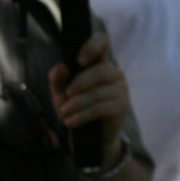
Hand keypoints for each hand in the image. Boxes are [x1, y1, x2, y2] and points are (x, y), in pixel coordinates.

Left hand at [48, 31, 128, 161]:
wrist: (89, 137)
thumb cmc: (76, 108)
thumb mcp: (61, 93)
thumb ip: (57, 79)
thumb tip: (61, 68)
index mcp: (99, 64)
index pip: (102, 42)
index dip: (93, 45)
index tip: (80, 61)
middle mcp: (114, 73)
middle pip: (101, 70)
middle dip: (81, 82)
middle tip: (67, 94)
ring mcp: (121, 89)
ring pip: (99, 91)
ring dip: (78, 103)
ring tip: (64, 114)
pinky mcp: (121, 106)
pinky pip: (101, 108)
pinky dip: (82, 115)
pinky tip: (71, 122)